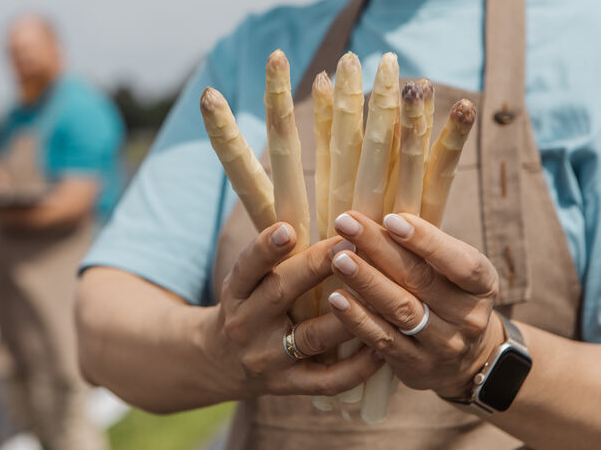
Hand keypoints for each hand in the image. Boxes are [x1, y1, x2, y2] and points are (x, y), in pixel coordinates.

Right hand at [205, 221, 382, 398]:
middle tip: (349, 245)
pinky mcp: (288, 386)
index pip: (248, 266)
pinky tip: (381, 350)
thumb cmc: (249, 305)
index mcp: (237, 291)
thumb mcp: (247, 278)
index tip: (288, 229)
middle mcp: (247, 324)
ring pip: (311, 337)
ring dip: (347, 317)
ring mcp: (268, 358)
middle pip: (281, 294)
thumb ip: (278, 254)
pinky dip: (356, 367)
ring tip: (379, 296)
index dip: (266, 248)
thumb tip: (325, 214)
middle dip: (315, 269)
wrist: (219, 362)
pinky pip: (326, 380)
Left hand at [326, 211, 504, 398]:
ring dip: (366, 282)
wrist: (466, 359)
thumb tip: (382, 213)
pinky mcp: (416, 367)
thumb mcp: (454, 269)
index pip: (459, 262)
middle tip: (346, 224)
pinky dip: (359, 319)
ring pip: (400, 310)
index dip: (426, 240)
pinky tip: (337, 299)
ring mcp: (444, 345)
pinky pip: (384, 340)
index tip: (391, 218)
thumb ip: (427, 245)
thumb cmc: (449, 295)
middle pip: (420, 280)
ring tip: (338, 259)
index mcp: (482, 284)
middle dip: (379, 249)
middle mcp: (468, 316)